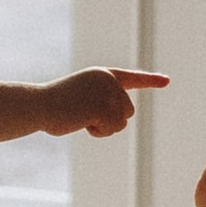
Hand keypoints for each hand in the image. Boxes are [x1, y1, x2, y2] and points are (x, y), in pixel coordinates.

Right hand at [38, 66, 167, 138]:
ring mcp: (108, 93)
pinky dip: (98, 132)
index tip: (166, 81)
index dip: (150, 80)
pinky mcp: (105, 107)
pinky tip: (82, 123)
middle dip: (110, 120)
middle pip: (127, 110)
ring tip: (81, 118)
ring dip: (104, 127)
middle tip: (85, 116)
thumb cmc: (53, 105)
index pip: (131, 77)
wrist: (38, 105)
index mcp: (103, 75)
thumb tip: (119, 118)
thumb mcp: (80, 99)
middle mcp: (110, 81)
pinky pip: (112, 129)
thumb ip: (100, 103)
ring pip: (122, 121)